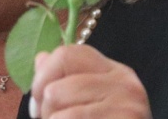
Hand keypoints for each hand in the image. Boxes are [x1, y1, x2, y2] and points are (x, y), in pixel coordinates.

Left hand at [29, 45, 150, 118]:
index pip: (68, 54)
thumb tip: (41, 59)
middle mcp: (126, 86)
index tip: (39, 100)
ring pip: (58, 115)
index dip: (43, 77)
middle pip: (55, 89)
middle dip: (43, 112)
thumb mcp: (87, 101)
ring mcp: (127, 110)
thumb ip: (64, 80)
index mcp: (115, 72)